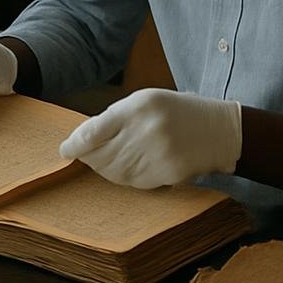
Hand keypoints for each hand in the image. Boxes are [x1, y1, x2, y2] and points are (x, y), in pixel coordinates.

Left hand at [58, 88, 241, 188]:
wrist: (218, 129)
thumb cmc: (176, 111)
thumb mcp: (146, 100)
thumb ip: (115, 117)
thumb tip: (83, 138)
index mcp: (139, 106)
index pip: (94, 131)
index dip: (74, 144)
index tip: (64, 151)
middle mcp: (147, 131)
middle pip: (101, 155)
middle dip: (88, 157)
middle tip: (82, 155)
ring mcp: (158, 155)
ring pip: (114, 171)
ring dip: (103, 168)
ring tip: (103, 161)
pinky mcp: (167, 174)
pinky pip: (133, 182)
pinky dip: (122, 177)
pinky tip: (125, 167)